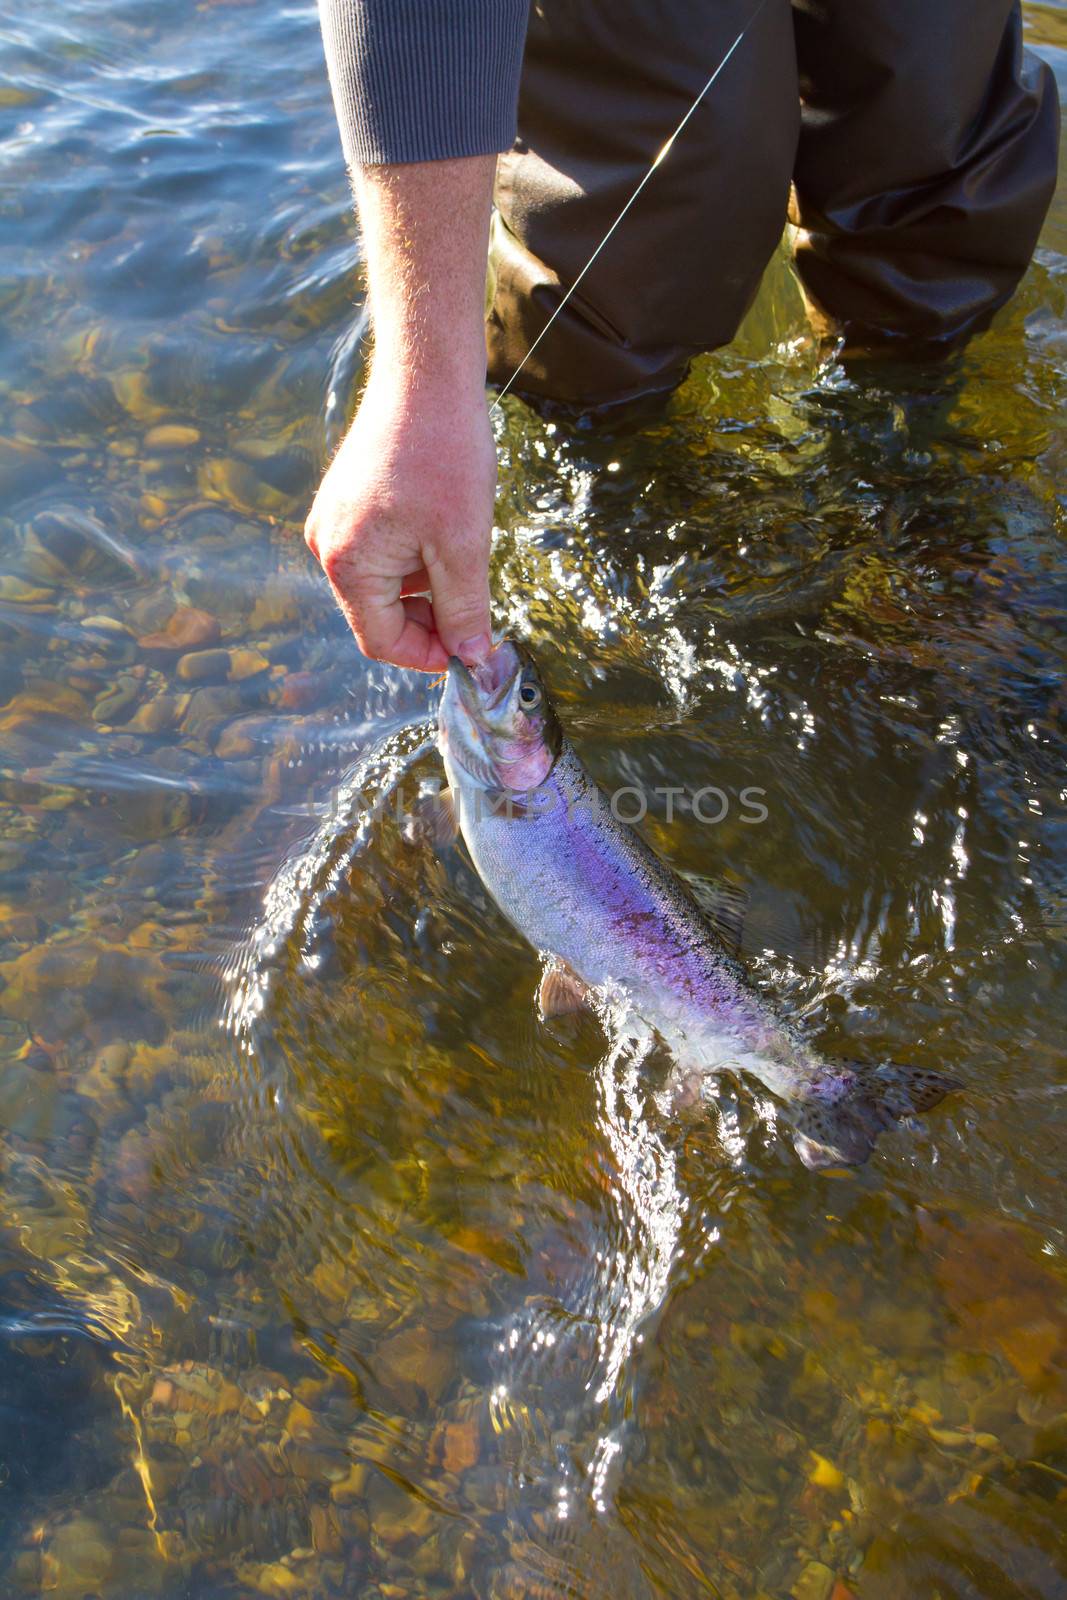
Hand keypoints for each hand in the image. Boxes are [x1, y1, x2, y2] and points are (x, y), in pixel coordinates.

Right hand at [305, 372, 494, 671]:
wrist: (426, 376)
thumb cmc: (445, 455)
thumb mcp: (464, 546)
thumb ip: (465, 611)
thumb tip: (473, 658)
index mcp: (346, 564)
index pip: (380, 641)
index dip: (427, 655)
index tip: (472, 647)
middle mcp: (327, 546)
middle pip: (379, 615)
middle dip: (429, 618)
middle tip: (475, 603)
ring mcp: (333, 521)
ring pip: (383, 584)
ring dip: (426, 585)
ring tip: (460, 546)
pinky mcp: (346, 501)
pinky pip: (381, 552)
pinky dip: (415, 556)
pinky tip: (443, 525)